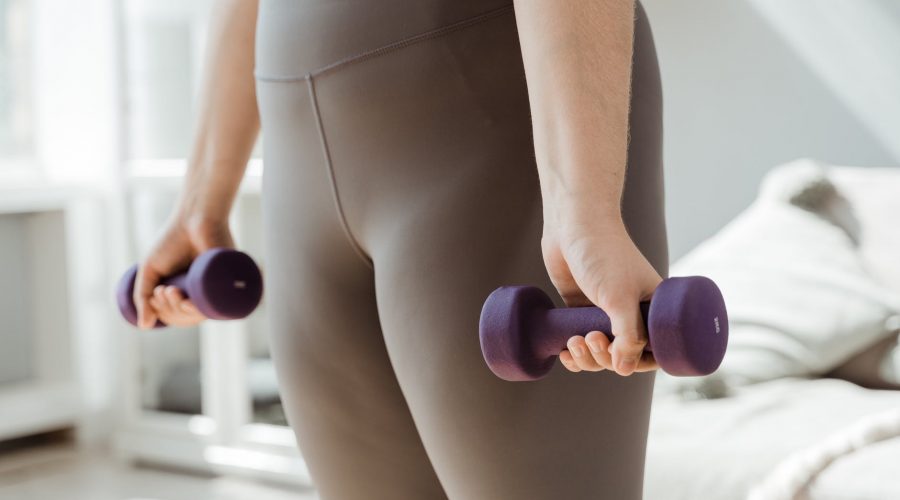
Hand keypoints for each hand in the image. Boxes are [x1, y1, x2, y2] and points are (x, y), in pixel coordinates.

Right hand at [133, 214, 233, 328]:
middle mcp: (201, 293)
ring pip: (197, 315)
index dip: (162, 313)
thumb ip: (142, 296)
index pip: (174, 316)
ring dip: (178, 310)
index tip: (156, 294)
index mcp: (184, 292)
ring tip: (169, 290)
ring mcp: (214, 288)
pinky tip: (187, 303)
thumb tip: (144, 327)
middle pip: (184, 318)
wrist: (194, 217)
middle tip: (163, 289)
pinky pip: (215, 305)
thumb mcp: (150, 270)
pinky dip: (198, 309)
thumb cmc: (172, 240)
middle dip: (168, 310)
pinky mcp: (227, 281)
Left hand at [542, 213, 661, 375]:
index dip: (639, 362)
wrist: (574, 225)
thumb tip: (625, 369)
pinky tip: (564, 353)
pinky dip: (575, 353)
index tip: (621, 361)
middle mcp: (632, 312)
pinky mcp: (582, 308)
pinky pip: (582, 342)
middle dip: (605, 358)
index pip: (655, 349)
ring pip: (601, 352)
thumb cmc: (604, 254)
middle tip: (591, 338)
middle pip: (624, 355)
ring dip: (588, 357)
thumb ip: (628, 336)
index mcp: (653, 308)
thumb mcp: (620, 298)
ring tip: (574, 343)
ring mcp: (606, 311)